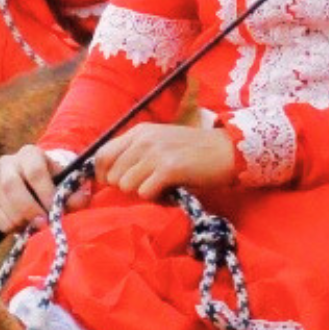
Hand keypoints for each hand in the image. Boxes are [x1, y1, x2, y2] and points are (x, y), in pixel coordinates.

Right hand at [0, 144, 72, 231]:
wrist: (34, 184)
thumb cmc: (54, 183)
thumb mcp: (66, 183)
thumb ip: (74, 193)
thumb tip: (80, 201)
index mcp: (30, 154)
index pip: (35, 171)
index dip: (45, 193)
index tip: (55, 211)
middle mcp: (8, 162)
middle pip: (11, 185)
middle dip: (28, 209)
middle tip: (43, 225)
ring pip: (3, 203)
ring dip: (20, 220)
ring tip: (35, 227)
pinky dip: (10, 226)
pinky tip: (22, 225)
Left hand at [95, 122, 236, 198]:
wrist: (226, 150)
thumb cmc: (192, 151)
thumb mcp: (159, 144)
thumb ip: (135, 154)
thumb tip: (109, 178)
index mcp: (138, 132)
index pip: (101, 155)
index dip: (103, 175)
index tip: (116, 186)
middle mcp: (143, 139)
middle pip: (112, 175)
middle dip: (125, 187)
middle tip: (146, 187)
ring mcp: (156, 152)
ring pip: (126, 185)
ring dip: (141, 192)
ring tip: (159, 187)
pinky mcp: (169, 168)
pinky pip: (144, 192)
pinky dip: (155, 197)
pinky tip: (168, 191)